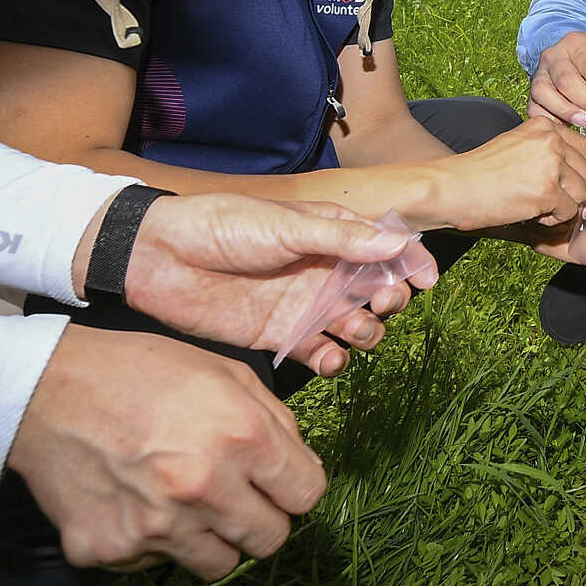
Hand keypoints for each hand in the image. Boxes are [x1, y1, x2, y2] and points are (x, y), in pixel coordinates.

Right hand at [7, 327, 327, 580]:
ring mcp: (155, 529)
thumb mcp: (224, 372)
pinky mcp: (111, 551)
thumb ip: (274, 422)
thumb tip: (299, 467)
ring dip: (210, 538)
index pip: (307, 496)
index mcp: (243, 438)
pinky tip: (132, 500)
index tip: (276, 482)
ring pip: (217, 564)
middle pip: (270, 541)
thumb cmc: (140, 371)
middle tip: (231, 494)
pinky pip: (155, 564)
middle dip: (260, 519)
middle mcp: (204, 491)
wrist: (45, 390)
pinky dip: (151, 541)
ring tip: (180, 498)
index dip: (294, 487)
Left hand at [102, 193, 439, 378]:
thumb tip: (397, 247)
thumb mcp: (284, 226)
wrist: (160, 257)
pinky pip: (321, 354)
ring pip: (356, 327)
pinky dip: (333, 360)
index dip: (413, 264)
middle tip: (380, 304)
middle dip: (390, 301)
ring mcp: (304, 306)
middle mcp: (325, 271)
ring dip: (365, 333)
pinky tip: (327, 358)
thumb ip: (341, 240)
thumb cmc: (222, 226)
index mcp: (332, 234)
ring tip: (352, 333)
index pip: (387, 249)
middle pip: (379, 292)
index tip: (426, 281)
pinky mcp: (281, 337)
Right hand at [434, 118, 585, 230]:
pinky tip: (531, 214)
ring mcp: (551, 165)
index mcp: (544, 126)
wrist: (451, 188)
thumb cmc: (480, 171)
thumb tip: (581, 166)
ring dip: (562, 206)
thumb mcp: (516, 145)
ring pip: (581, 194)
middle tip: (543, 197)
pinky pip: (569, 212)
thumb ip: (546, 149)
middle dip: (570, 189)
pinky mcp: (547, 192)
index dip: (573, 171)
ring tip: (535, 205)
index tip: (554, 181)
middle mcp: (551, 140)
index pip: (583, 149)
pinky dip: (553, 220)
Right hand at [530, 32, 585, 125]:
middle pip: (567, 80)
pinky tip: (564, 127)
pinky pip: (534, 107)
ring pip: (545, 92)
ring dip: (566, 110)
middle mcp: (553, 56)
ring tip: (584, 121)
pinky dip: (549, 118)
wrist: (567, 58)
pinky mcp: (531, 93)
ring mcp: (539, 74)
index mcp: (576, 43)